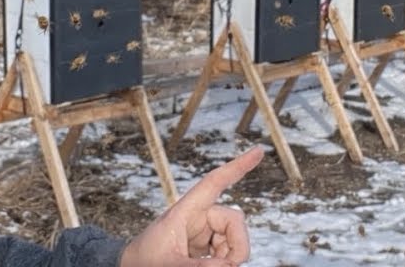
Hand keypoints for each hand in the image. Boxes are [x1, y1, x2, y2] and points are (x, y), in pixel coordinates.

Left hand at [119, 146, 264, 265]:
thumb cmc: (144, 262)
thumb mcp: (168, 264)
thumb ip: (197, 266)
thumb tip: (227, 266)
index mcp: (185, 211)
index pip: (214, 183)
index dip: (237, 166)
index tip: (260, 150)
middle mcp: (198, 217)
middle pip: (234, 220)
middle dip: (238, 245)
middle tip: (228, 266)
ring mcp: (204, 232)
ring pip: (235, 238)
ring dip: (230, 256)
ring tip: (211, 266)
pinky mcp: (206, 246)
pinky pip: (228, 251)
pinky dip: (225, 261)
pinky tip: (211, 264)